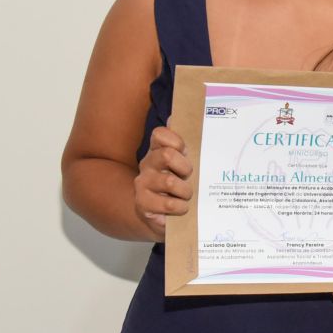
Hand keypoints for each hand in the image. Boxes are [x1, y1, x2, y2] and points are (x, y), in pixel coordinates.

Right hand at [133, 124, 193, 239]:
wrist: (163, 216)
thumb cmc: (178, 186)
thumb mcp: (184, 164)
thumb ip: (184, 143)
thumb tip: (177, 116)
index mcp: (157, 150)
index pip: (160, 134)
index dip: (176, 141)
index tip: (185, 151)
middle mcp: (147, 164)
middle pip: (166, 155)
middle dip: (185, 167)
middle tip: (190, 176)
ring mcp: (142, 184)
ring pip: (169, 181)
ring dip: (185, 191)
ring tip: (187, 196)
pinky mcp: (143, 204)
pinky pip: (168, 204)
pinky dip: (180, 207)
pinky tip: (182, 208)